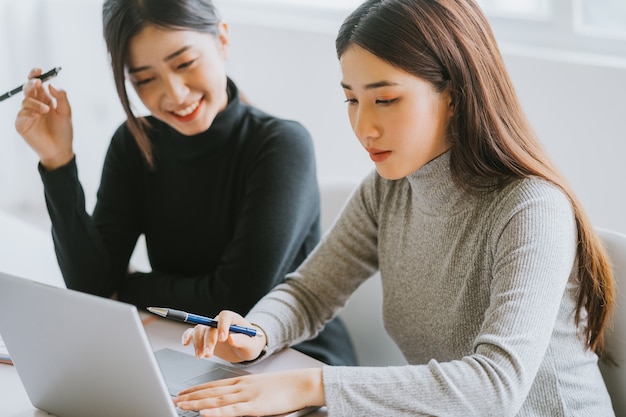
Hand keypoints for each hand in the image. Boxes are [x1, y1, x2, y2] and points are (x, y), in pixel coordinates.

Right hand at [15, 68, 73, 169]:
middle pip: (28, 88)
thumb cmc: (64, 131)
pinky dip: (29, 113)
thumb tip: (50, 84)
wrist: (60, 149)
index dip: (35, 75)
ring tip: (46, 110)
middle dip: (32, 83)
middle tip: (38, 83)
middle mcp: (35, 104)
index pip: (36, 84)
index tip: (39, 70)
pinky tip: (37, 116)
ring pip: (25, 100)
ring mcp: (27, 114)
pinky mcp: (22, 124)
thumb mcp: (66, 112)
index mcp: (45, 99)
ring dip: (35, 103)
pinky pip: (21, 114)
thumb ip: (61, 97)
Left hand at [174, 368, 324, 416]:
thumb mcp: (261, 386)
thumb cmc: (285, 386)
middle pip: (211, 392)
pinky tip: (204, 413)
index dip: (197, 389)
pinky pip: (231, 410)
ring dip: (196, 403)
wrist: (302, 383)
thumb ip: (246, 392)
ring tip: (181, 405)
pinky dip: (216, 412)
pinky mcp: (255, 407)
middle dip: (191, 396)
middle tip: (176, 399)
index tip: (184, 392)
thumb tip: (233, 400)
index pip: (214, 385)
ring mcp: (247, 396)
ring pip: (216, 400)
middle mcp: (241, 386)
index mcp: (243, 381)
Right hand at [181, 310, 265, 362]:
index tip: (223, 339)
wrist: (245, 349)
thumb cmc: (250, 344)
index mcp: (233, 319)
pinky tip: (185, 343)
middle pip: (210, 326)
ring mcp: (211, 329)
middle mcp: (220, 322)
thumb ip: (243, 341)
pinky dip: (187, 336)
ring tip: (201, 356)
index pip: (225, 316)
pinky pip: (193, 333)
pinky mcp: (204, 337)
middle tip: (209, 354)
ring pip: (199, 330)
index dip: (222, 326)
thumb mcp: (251, 345)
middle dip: (208, 340)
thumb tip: (232, 338)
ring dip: (198, 343)